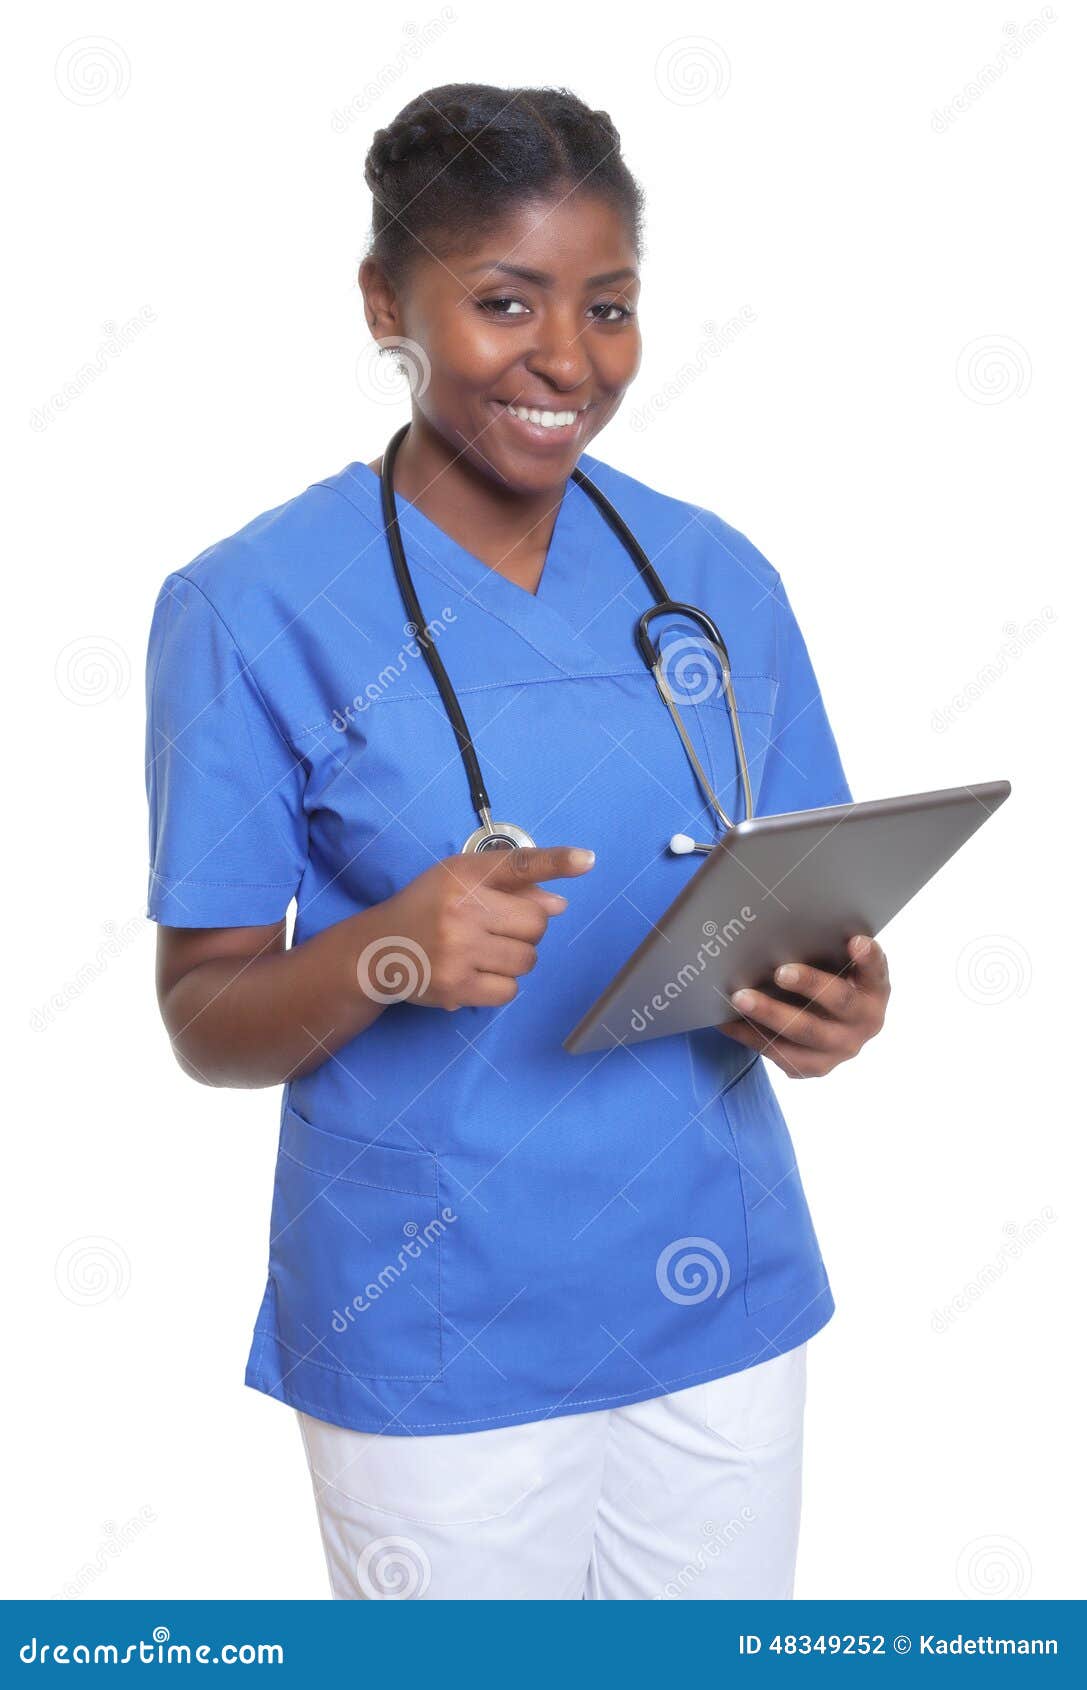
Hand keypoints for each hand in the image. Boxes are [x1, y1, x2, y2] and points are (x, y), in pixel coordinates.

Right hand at [359, 845, 595, 1011]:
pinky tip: (475, 973)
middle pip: (536, 924)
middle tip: (495, 928)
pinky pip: (510, 990)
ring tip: (483, 951)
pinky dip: (501, 985)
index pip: (518, 864)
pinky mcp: (456, 987)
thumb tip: (558, 905)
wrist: (378, 950)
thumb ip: (511, 887)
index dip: (556, 861)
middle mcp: (462, 910)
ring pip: (527, 960)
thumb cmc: (428, 908)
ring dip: (515, 959)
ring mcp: (458, 951)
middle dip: (526, 930)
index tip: (587, 860)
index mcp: (464, 876)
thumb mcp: (460, 881)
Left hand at [718, 935, 889, 1077]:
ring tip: (740, 998)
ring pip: (805, 1033)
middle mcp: (866, 1022)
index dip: (868, 957)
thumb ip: (827, 949)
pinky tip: (729, 1021)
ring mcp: (842, 1048)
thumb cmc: (829, 980)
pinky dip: (752, 1036)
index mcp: (875, 990)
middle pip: (839, 1002)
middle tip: (780, 971)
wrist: (830, 1026)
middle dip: (808, 984)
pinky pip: (782, 1054)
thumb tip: (784, 926)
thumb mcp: (838, 965)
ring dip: (770, 1014)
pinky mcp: (816, 1067)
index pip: (876, 971)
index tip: (855, 941)